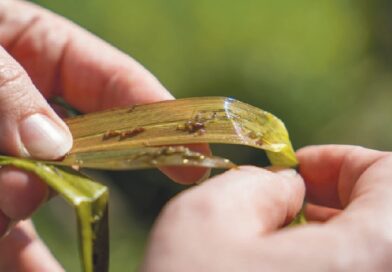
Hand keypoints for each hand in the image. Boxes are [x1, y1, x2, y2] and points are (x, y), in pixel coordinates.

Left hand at [0, 1, 208, 270]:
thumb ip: (3, 88)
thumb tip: (53, 148)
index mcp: (38, 51)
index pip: (117, 82)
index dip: (159, 113)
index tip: (190, 153)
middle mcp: (28, 108)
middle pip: (86, 147)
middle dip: (95, 176)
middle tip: (109, 208)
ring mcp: (5, 154)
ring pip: (38, 197)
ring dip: (29, 222)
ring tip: (30, 253)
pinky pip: (4, 229)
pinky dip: (14, 254)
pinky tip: (31, 268)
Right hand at [142, 145, 391, 271]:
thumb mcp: (204, 218)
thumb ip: (256, 183)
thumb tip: (286, 187)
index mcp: (376, 260)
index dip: (342, 162)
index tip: (298, 171)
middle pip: (388, 223)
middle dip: (336, 202)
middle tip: (286, 206)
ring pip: (371, 258)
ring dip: (330, 240)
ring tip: (279, 244)